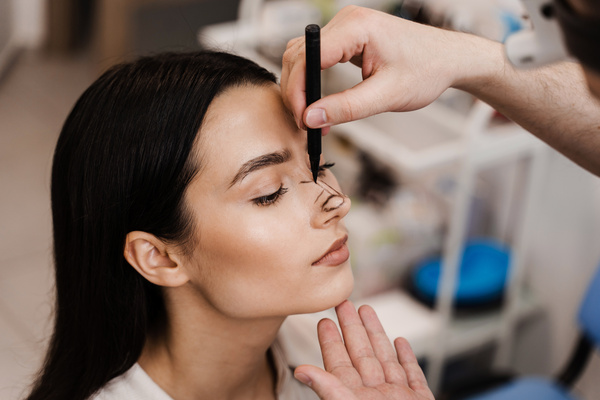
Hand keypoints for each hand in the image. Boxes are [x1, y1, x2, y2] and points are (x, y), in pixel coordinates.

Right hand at [281, 6, 471, 130]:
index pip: (307, 57)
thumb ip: (346, 108)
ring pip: (302, 56)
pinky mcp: (347, 37)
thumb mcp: (386, 96)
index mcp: (356, 28)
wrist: (449, 59)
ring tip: (312, 118)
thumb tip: (311, 118)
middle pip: (298, 55)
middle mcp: (346, 21)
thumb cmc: (426, 71)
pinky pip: (316, 57)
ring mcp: (345, 27)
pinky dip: (312, 80)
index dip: (298, 91)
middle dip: (296, 92)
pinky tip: (319, 103)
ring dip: (301, 87)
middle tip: (306, 125)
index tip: (302, 120)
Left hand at [294, 300, 434, 399]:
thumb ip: (329, 390)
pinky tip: (401, 342)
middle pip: (362, 354)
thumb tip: (301, 371)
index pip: (339, 363)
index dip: (332, 340)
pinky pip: (413, 376)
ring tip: (368, 311)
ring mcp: (398, 398)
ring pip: (386, 359)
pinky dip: (408, 359)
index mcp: (355, 397)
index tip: (324, 320)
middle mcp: (375, 395)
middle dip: (353, 328)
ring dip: (378, 334)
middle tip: (344, 302)